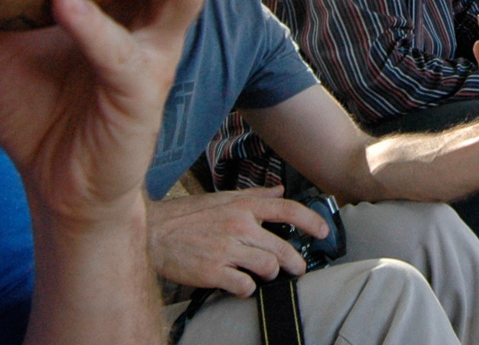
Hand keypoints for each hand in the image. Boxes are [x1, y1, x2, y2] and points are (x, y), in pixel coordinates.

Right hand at [147, 188, 329, 295]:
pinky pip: (245, 285)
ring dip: (270, 274)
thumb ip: (254, 196)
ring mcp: (227, 249)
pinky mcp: (214, 271)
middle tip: (297, 268)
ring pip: (268, 267)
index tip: (323, 231)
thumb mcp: (222, 198)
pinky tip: (241, 284)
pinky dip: (247, 288)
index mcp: (242, 207)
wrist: (154, 232)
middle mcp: (238, 226)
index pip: (286, 210)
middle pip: (282, 247)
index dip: (311, 221)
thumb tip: (278, 190)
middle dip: (295, 262)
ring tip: (263, 274)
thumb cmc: (188, 216)